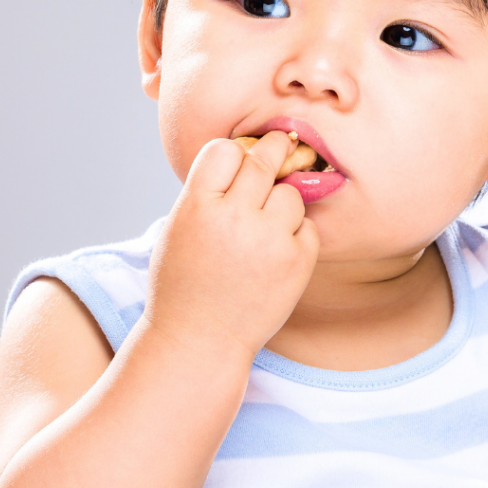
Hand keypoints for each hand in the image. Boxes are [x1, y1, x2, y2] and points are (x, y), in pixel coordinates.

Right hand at [143, 131, 319, 357]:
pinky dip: (296, 236)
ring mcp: (269, 240)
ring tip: (262, 232)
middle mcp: (235, 217)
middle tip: (281, 146)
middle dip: (273, 152)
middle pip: (264, 161)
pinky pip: (308, 227)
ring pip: (290, 194)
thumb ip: (209, 191)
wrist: (199, 341)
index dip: (234, 154)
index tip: (240, 161)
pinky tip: (275, 255)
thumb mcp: (179, 227)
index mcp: (198, 205)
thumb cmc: (185, 282)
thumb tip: (249, 153)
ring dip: (281, 204)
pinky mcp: (296, 263)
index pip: (225, 149)